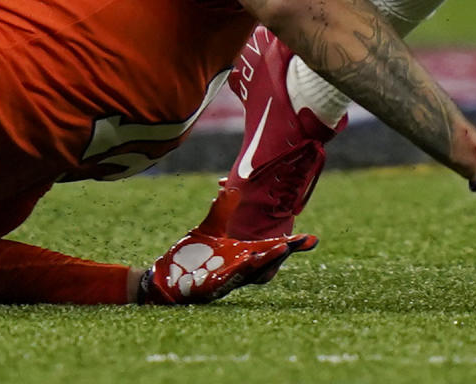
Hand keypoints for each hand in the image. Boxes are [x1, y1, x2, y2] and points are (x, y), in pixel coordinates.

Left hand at [140, 225, 316, 303]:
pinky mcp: (211, 288)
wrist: (163, 278)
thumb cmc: (189, 257)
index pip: (271, 248)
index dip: (291, 245)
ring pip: (253, 271)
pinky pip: (230, 279)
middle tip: (301, 242)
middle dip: (284, 251)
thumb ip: (221, 210)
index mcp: (242, 255)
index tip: (312, 239)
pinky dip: (242, 270)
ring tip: (283, 249)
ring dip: (268, 261)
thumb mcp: (208, 228)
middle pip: (267, 261)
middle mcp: (239, 269)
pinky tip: (250, 260)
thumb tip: (230, 187)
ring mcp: (227, 280)